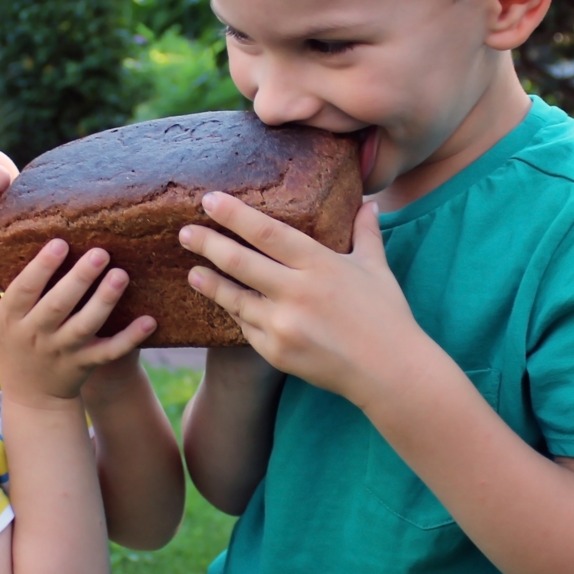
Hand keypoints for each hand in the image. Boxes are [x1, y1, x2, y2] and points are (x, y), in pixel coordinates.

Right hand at [0, 245, 155, 406]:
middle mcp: (36, 335)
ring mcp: (62, 351)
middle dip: (78, 279)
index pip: (24, 290)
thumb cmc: (11, 348)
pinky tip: (149, 321)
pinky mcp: (85, 365)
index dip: (41, 267)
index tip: (60, 242)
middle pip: (58, 305)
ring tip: (121, 274)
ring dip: (104, 301)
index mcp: (12, 320)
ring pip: (85, 326)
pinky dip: (130, 339)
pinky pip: (109, 352)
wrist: (31, 399)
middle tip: (100, 252)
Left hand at [179, 194, 421, 407]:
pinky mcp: (275, 352)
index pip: (266, 233)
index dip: (234, 215)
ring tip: (193, 272)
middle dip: (207, 244)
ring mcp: (283, 325)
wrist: (388, 372)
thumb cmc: (387, 316)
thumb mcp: (376, 269)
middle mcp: (297, 292)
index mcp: (320, 264)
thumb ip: (366, 233)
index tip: (208, 200)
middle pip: (239, 262)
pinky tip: (226, 304)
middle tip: (184, 233)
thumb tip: (369, 203)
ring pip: (234, 299)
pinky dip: (236, 314)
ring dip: (210, 283)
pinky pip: (247, 328)